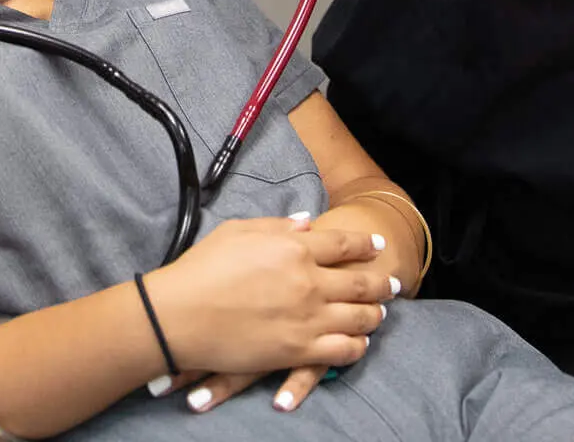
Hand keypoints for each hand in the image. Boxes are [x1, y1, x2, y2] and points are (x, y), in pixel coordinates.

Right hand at [140, 214, 388, 405]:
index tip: (376, 246)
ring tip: (379, 313)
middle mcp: (308, 282)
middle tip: (394, 283)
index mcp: (293, 248)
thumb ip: (277, 226)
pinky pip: (344, 350)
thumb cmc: (201, 270)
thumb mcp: (237, 232)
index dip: (364, 244)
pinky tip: (358, 342)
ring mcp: (307, 318)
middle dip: (382, 281)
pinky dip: (357, 346)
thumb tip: (306, 222)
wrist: (179, 316)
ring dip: (375, 314)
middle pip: (361, 281)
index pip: (343, 244)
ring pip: (360, 317)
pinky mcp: (299, 350)